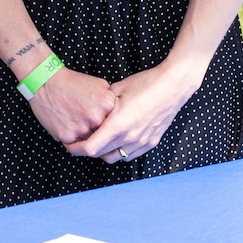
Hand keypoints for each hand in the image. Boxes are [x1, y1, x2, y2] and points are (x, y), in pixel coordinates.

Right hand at [24, 66, 116, 147]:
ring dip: (84, 133)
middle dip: (96, 128)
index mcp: (107, 104)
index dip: (108, 119)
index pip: (115, 121)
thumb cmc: (72, 82)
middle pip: (103, 132)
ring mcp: (82, 129)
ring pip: (89, 139)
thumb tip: (119, 112)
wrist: (46, 82)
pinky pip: (75, 143)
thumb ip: (110, 99)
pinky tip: (67, 123)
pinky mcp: (68, 137)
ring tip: (75, 119)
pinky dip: (72, 136)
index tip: (101, 115)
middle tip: (85, 117)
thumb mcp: (99, 84)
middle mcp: (96, 118)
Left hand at [67, 58, 204, 162]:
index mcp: (118, 124)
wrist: (173, 86)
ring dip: (103, 152)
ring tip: (98, 139)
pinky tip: (116, 139)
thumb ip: (100, 106)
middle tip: (80, 140)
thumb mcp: (116, 90)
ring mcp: (141, 142)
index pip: (90, 148)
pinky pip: (129, 156)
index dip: (75, 149)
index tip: (68, 143)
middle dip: (86, 150)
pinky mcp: (150, 143)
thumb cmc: (145, 84)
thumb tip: (87, 113)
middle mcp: (129, 138)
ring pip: (114, 158)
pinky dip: (119, 151)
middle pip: (100, 155)